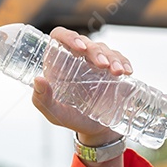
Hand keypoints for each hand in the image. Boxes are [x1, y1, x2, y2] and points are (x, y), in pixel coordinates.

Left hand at [30, 27, 131, 144]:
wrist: (95, 129)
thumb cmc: (70, 117)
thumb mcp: (54, 112)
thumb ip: (42, 99)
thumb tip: (38, 80)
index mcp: (58, 62)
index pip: (60, 37)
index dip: (69, 37)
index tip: (80, 48)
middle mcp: (77, 58)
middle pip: (86, 43)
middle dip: (97, 52)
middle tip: (102, 66)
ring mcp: (95, 62)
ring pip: (104, 49)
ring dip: (112, 58)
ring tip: (118, 73)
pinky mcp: (111, 69)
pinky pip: (119, 59)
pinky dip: (124, 62)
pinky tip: (127, 72)